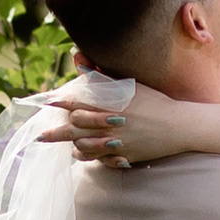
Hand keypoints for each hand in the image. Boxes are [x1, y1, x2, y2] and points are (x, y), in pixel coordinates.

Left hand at [40, 78, 187, 166]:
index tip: (48, 103)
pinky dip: (88, 157)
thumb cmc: (155, 102)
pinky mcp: (124, 156)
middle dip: (57, 132)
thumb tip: (78, 59)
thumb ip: (102, 74)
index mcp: (113, 105)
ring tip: (62, 144)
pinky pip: (100, 160)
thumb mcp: (130, 86)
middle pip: (77, 129)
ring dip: (71, 145)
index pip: (80, 103)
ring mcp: (118, 143)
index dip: (62, 103)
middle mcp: (112, 124)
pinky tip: (80, 153)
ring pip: (85, 147)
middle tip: (41, 135)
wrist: (179, 126)